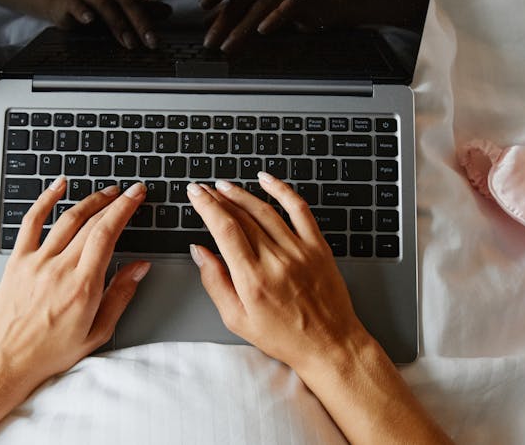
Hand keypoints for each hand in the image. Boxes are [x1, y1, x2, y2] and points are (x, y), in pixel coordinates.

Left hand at [0, 178, 150, 388]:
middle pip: (91, 223)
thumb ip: (121, 295)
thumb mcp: (98, 332)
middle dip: (114, 202)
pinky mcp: (18, 260)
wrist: (8, 358)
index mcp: (83, 286)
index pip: (107, 235)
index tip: (137, 195)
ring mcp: (36, 261)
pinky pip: (31, 222)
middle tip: (129, 192)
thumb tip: (139, 267)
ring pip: (67, 219)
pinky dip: (45, 199)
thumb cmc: (52, 350)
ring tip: (106, 192)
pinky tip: (58, 185)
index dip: (124, 209)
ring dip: (90, 200)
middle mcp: (60, 269)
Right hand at [47, 0, 171, 48]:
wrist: (61, 0)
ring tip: (130, 42)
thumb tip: (168, 10)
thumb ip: (144, 8)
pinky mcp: (69, 1)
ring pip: (105, 4)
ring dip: (119, 24)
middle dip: (141, 21)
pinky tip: (89, 20)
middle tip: (151, 40)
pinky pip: (76, 5)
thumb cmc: (97, 3)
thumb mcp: (122, 6)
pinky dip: (83, 12)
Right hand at [185, 173, 372, 372]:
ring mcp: (300, 250)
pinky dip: (281, 189)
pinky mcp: (318, 247)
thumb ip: (215, 282)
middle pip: (241, 216)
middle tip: (204, 189)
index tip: (195, 193)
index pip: (224, 229)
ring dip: (241, 193)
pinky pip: (299, 209)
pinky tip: (266, 179)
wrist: (330, 345)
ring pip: (265, 209)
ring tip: (225, 186)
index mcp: (252, 279)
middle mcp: (276, 260)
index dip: (206, 206)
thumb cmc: (284, 337)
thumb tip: (200, 252)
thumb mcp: (237, 320)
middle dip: (218, 198)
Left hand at [199, 0, 342, 52]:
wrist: (324, 3)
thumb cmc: (286, 4)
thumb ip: (234, 12)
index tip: (203, 5)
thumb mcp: (257, 6)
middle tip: (211, 43)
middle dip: (223, 23)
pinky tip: (263, 30)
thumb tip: (207, 24)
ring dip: (242, 28)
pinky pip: (288, 8)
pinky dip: (274, 18)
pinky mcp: (304, 0)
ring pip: (260, 6)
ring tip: (229, 46)